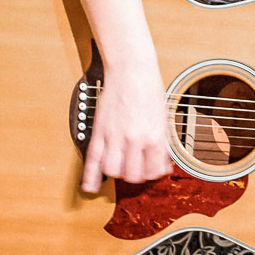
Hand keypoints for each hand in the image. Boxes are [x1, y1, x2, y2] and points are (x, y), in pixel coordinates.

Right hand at [81, 59, 172, 192]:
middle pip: (132, 175)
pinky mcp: (100, 131)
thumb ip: (162, 143)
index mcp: (154, 136)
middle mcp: (134, 140)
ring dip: (117, 173)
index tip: (152, 170)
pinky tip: (90, 186)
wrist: (131, 68)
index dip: (154, 173)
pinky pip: (92, 160)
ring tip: (121, 166)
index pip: (154, 171)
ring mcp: (115, 136)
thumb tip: (164, 165)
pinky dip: (90, 177)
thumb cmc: (149, 88)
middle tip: (137, 168)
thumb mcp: (163, 117)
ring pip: (113, 171)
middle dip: (136, 175)